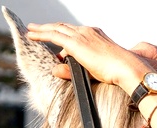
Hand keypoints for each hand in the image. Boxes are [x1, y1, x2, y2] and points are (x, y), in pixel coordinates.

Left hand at [25, 22, 150, 90]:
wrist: (125, 67)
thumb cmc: (117, 71)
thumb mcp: (94, 69)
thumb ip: (73, 69)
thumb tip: (55, 69)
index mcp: (95, 35)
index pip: (74, 32)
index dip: (62, 34)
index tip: (54, 38)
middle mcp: (87, 31)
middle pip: (63, 27)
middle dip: (49, 27)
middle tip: (36, 29)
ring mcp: (81, 35)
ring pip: (55, 28)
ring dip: (41, 29)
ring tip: (31, 31)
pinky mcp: (75, 42)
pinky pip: (53, 35)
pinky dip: (41, 34)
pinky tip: (32, 36)